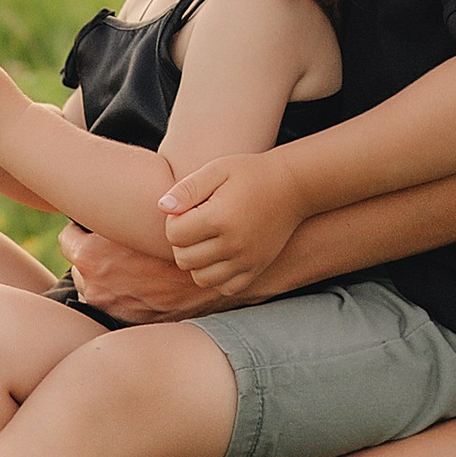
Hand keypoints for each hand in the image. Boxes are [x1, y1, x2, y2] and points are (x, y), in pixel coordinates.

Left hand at [58, 222, 201, 324]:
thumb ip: (108, 214)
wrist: (205, 275)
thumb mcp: (136, 218)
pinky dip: (122, 293)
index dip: (82, 229)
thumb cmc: (172, 239)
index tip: (97, 226)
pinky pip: (114, 301)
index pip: (66, 238)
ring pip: (94, 285)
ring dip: (106, 276)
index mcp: (91, 257)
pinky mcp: (126, 320)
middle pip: (80, 264)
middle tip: (118, 244)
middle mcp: (94, 286)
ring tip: (132, 264)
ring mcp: (109, 307)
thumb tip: (89, 199)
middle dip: (94, 254)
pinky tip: (141, 280)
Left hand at [159, 151, 302, 299]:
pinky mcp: (256, 269)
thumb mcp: (217, 169)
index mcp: (219, 217)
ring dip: (196, 261)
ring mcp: (246, 261)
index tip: (188, 208)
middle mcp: (233, 244)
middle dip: (182, 242)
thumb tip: (163, 208)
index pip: (174, 234)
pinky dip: (217, 276)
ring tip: (206, 239)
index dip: (174, 220)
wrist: (293, 186)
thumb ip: (187, 188)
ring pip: (201, 278)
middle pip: (184, 259)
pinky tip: (220, 255)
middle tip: (195, 223)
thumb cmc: (251, 173)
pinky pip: (225, 287)